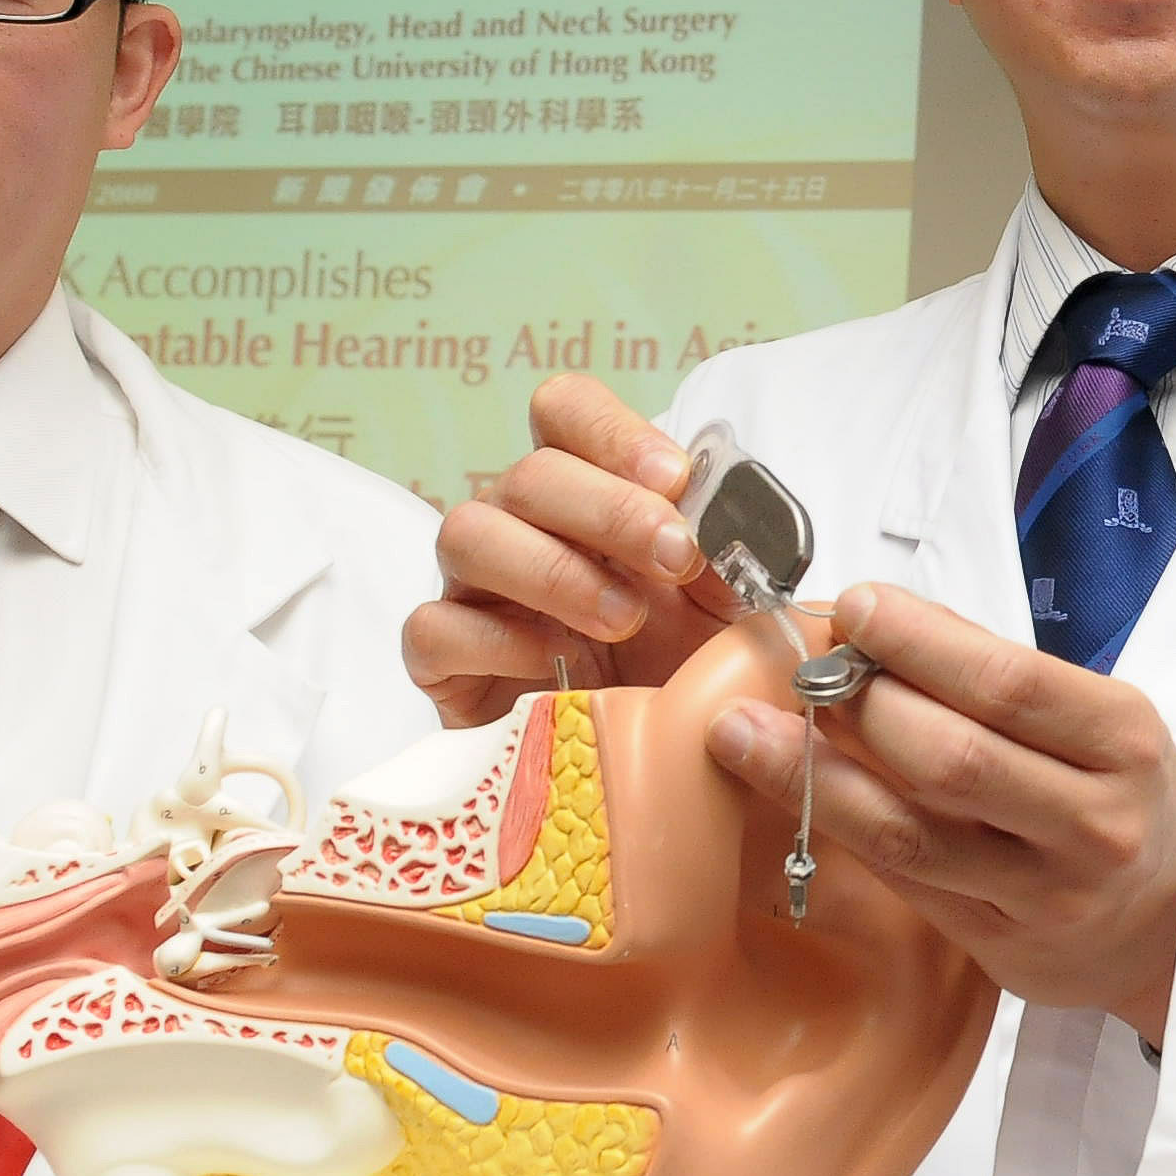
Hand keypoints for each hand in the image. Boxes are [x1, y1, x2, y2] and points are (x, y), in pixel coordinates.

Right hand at [402, 375, 735, 726]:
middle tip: (675, 557)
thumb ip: (733, 549)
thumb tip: (739, 513)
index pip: (566, 411)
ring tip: (623, 617)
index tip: (674, 479)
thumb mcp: (726, 604)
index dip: (614, 433)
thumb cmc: (680, 664)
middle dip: (609, 509)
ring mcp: (472, 587)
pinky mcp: (440, 658)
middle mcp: (519, 523)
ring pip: (468, 533)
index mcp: (587, 491)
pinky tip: (560, 662)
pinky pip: (435, 625)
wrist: (643, 763)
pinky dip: (498, 638)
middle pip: (530, 473)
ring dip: (555, 569)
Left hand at [712, 584, 1175, 1042]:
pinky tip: (793, 793)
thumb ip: (996, 673)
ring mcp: (1046, 896)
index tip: (852, 607)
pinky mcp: (1002, 949)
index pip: (1007, 683)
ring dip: (813, 777)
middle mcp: (1092, 822)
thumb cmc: (1115, 794)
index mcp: (1122, 741)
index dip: (917, 641)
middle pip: (951, 758)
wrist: (1175, 924)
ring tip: (742, 733)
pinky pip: (904, 883)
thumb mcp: (1094, 720)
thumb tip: (873, 619)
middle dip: (859, 704)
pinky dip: (841, 830)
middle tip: (800, 669)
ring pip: (910, 834)